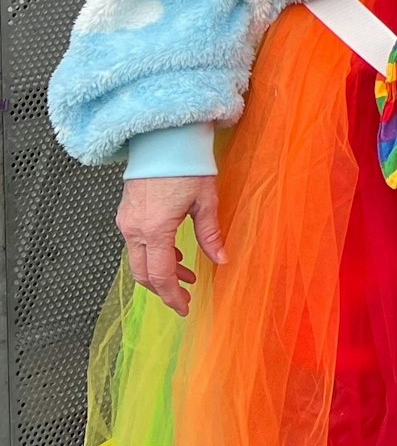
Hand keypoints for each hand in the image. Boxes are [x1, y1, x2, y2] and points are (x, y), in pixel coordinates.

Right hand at [116, 175, 225, 315]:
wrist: (163, 138)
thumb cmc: (187, 164)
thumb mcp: (206, 200)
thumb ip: (210, 233)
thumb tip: (221, 259)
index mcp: (155, 229)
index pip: (161, 275)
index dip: (172, 296)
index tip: (185, 307)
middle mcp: (134, 229)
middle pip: (143, 274)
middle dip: (163, 290)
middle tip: (183, 298)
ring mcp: (127, 222)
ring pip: (137, 260)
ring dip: (159, 271)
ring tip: (186, 275)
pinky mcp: (126, 213)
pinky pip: (136, 244)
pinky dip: (153, 255)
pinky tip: (174, 252)